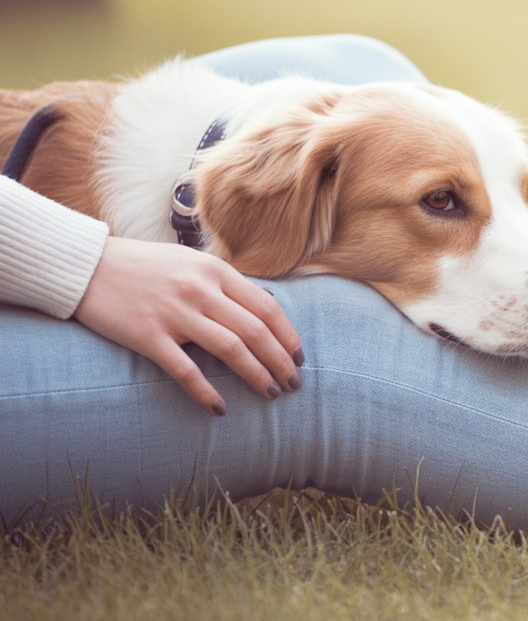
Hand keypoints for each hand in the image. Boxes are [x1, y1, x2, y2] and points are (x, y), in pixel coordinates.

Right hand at [73, 236, 303, 415]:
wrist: (86, 265)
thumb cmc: (143, 265)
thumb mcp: (191, 262)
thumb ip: (224, 283)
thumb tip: (264, 305)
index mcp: (215, 271)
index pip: (267, 307)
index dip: (288, 335)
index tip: (299, 356)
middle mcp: (200, 290)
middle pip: (256, 331)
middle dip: (281, 360)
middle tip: (294, 383)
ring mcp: (174, 313)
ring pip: (231, 349)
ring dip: (257, 375)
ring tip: (271, 393)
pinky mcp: (148, 336)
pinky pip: (185, 370)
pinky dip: (206, 392)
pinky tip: (220, 408)